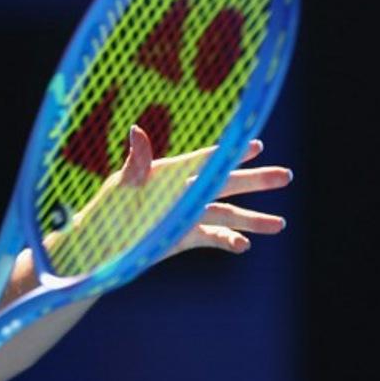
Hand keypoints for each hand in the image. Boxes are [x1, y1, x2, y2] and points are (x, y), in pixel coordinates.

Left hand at [48, 126, 290, 272]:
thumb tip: (137, 131)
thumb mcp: (118, 189)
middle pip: (222, 184)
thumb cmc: (101, 214)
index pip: (202, 161)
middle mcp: (178, 193)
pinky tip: (244, 246)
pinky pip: (210, 236)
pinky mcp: (181, 237)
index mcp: (164, 174)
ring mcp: (182, 215)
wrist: (92, 249)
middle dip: (254, 181)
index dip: (229, 154)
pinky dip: (227, 240)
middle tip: (287, 176)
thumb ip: (136, 164)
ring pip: (224, 214)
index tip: (257, 144)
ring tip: (280, 224)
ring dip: (251, 218)